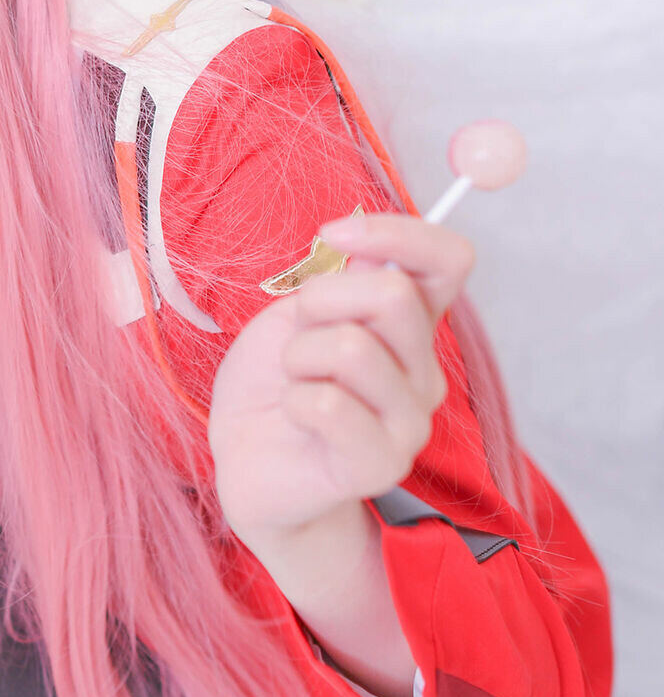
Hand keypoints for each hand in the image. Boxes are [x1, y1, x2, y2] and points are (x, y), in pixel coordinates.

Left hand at [207, 213, 474, 540]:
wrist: (247, 460)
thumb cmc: (274, 382)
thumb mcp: (299, 312)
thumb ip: (344, 280)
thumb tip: (370, 251)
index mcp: (412, 324)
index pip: (449, 259)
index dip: (397, 233)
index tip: (333, 234)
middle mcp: (424, 370)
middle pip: (394, 294)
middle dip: (321, 299)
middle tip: (298, 336)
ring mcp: (411, 421)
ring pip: (353, 348)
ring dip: (299, 356)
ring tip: (296, 382)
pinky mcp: (382, 464)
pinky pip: (329, 404)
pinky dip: (293, 400)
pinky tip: (295, 418)